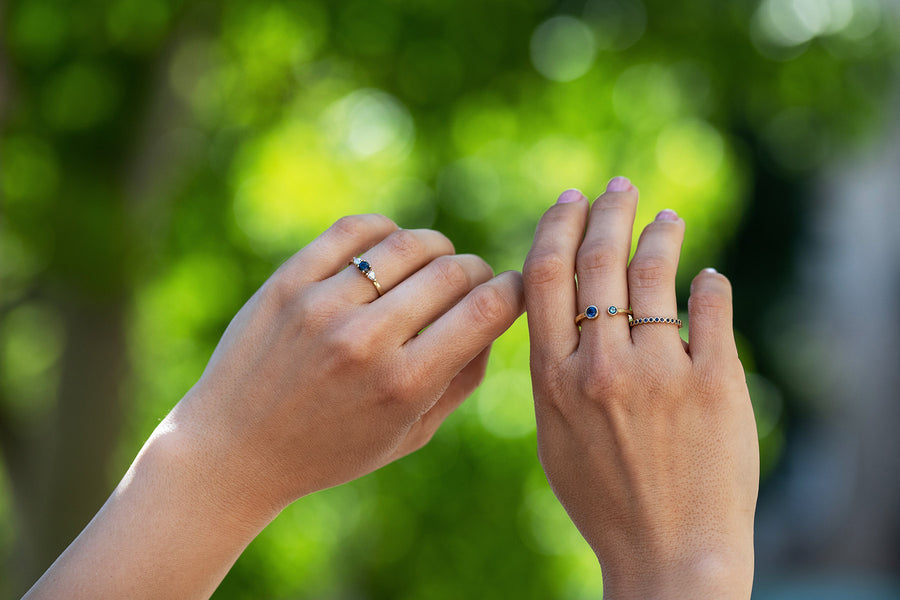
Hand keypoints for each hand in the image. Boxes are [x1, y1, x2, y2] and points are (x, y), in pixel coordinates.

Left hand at [171, 213, 524, 515]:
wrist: (234, 448)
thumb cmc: (332, 449)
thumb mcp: (410, 435)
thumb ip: (463, 379)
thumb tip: (496, 317)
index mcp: (404, 385)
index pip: (487, 309)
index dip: (516, 291)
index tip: (515, 292)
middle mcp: (366, 340)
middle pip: (455, 271)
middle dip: (479, 271)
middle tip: (474, 284)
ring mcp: (323, 305)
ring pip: (409, 243)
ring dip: (437, 249)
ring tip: (433, 266)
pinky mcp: (289, 281)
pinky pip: (356, 229)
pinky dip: (387, 231)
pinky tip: (389, 249)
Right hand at [523, 182, 758, 598]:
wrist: (668, 553)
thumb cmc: (603, 498)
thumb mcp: (555, 435)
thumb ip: (554, 370)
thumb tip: (569, 306)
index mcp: (553, 377)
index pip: (546, 275)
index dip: (556, 225)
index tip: (569, 199)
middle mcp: (601, 366)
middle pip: (600, 259)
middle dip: (609, 210)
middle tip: (621, 186)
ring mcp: (660, 373)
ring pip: (656, 273)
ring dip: (661, 234)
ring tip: (668, 217)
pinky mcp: (715, 383)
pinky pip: (712, 310)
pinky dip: (710, 284)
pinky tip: (707, 275)